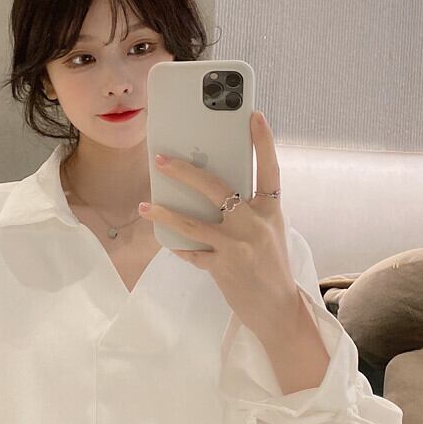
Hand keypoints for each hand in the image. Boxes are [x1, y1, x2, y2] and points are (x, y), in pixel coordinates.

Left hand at [139, 110, 298, 337]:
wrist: (277, 307)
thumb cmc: (270, 264)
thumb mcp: (267, 230)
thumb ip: (247, 209)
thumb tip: (210, 188)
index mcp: (271, 210)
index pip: (269, 169)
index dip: (263, 142)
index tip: (253, 116)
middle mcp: (255, 223)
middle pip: (216, 188)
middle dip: (185, 172)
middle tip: (161, 159)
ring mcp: (237, 245)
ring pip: (192, 222)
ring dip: (164, 213)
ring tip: (145, 205)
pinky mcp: (222, 266)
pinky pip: (191, 252)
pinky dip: (179, 246)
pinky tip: (168, 242)